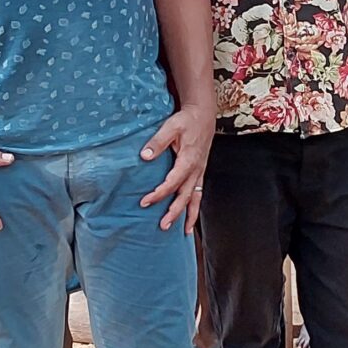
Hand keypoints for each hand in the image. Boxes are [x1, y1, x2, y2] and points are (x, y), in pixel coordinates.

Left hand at [140, 103, 214, 232]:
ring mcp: (199, 173)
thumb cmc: (187, 120)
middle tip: (163, 226)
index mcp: (188, 160)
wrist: (204, 115)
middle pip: (186, 196)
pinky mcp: (200, 173)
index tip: (145, 202)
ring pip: (195, 198)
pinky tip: (191, 220)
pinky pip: (199, 194)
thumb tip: (144, 156)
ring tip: (184, 232)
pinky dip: (195, 208)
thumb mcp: (171, 126)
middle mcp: (196, 170)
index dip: (159, 194)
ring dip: (189, 215)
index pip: (172, 182)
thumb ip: (157, 141)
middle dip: (175, 212)